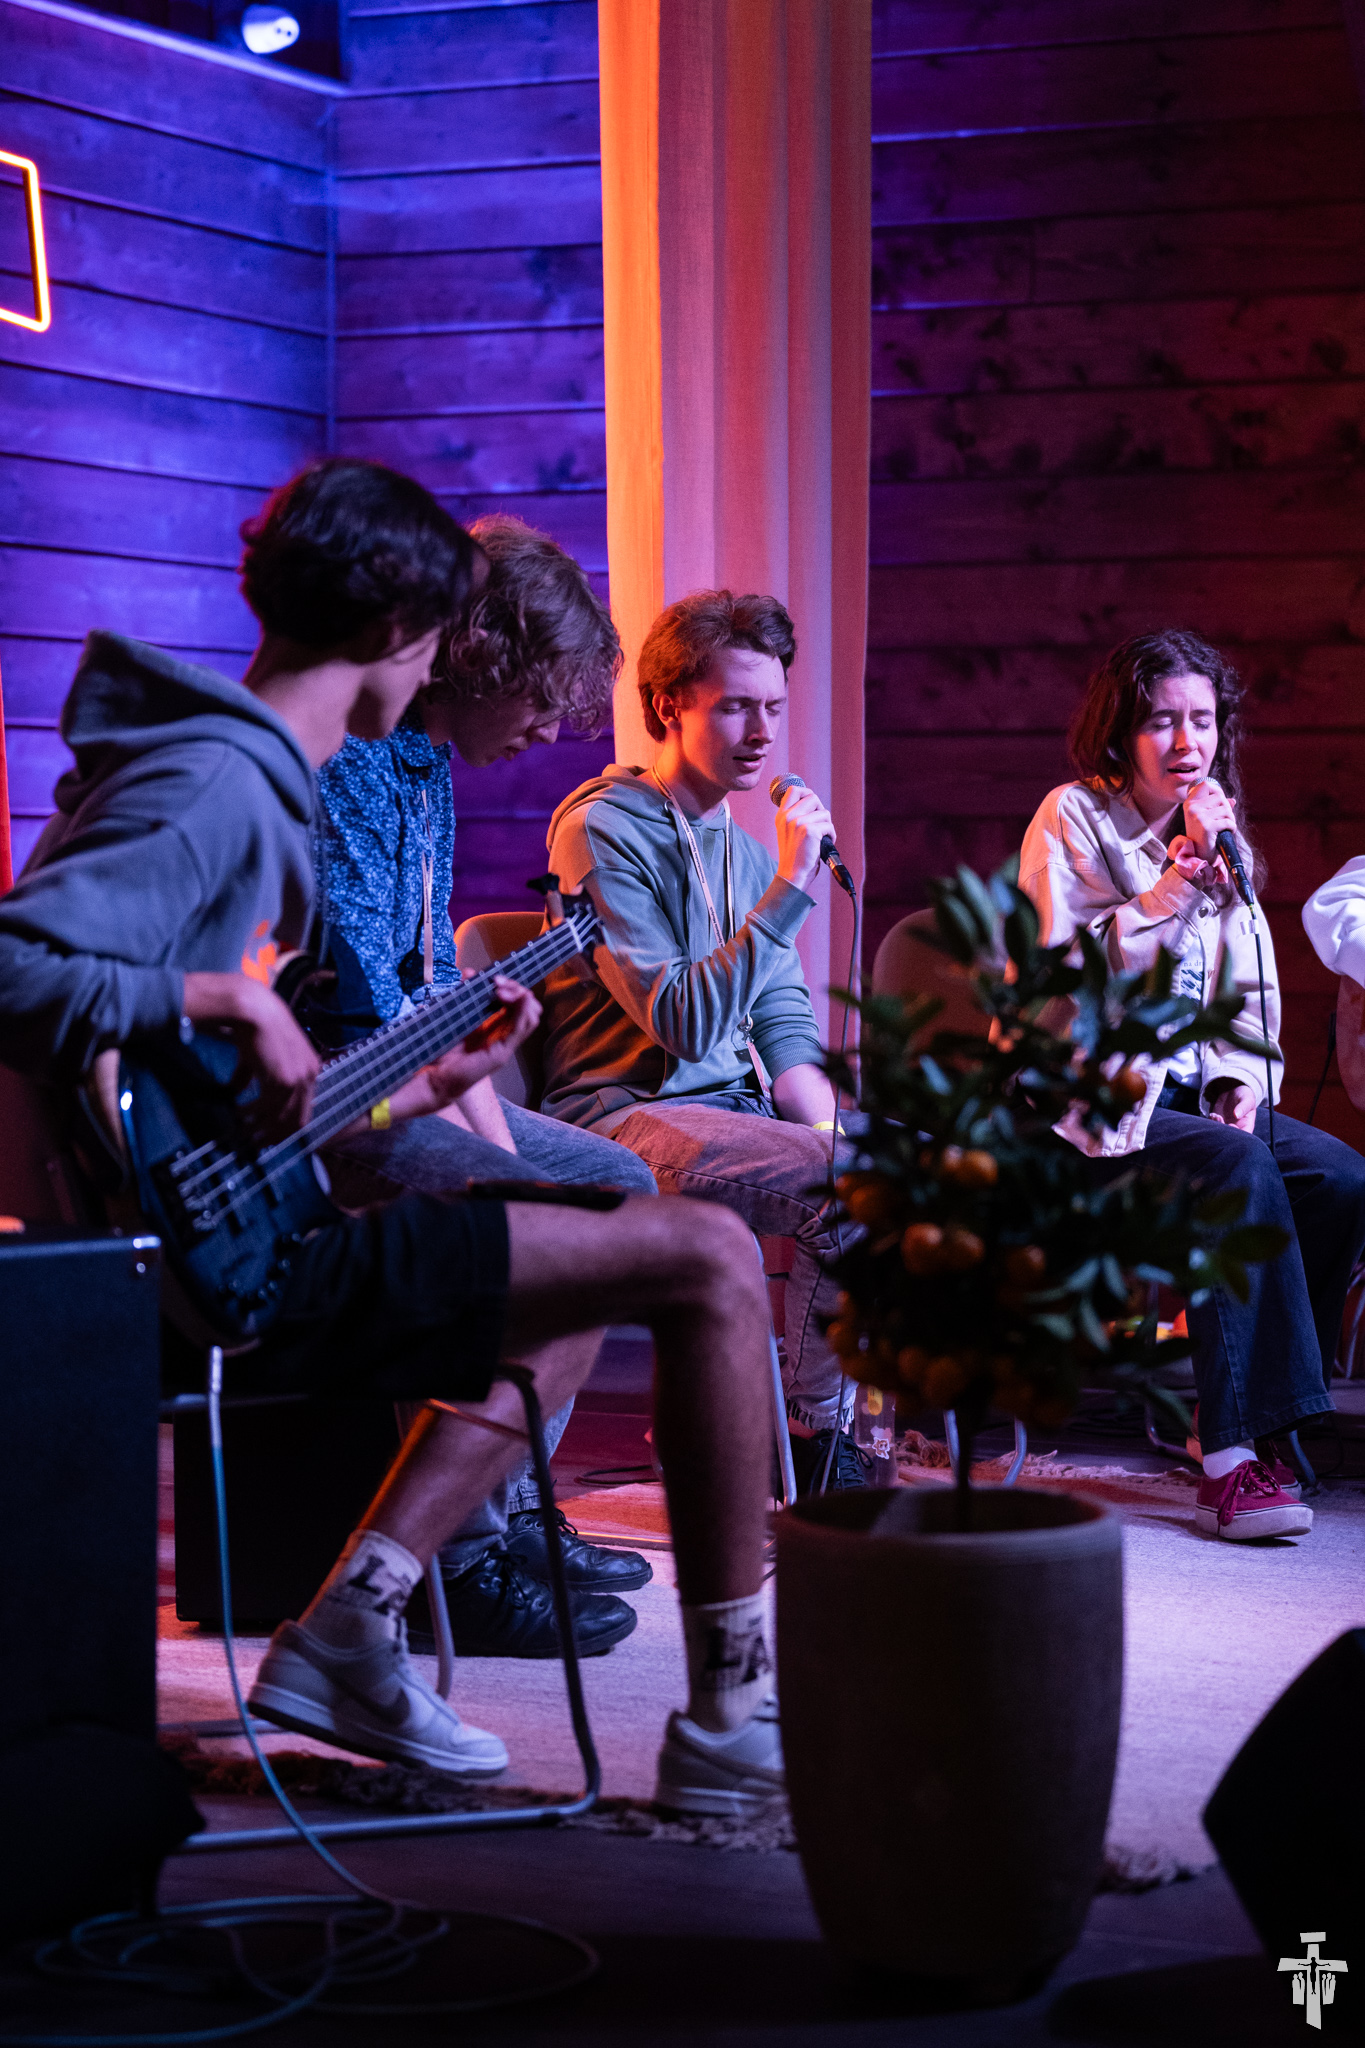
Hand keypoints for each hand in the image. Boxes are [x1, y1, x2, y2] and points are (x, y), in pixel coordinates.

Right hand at [181, 971, 319, 1139]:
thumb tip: (235, 1091)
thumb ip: (252, 1075)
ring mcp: (299, 1079)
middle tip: (254, 1143)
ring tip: (241, 1133)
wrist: (253, 1009)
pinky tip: (236, 1115)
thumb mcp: (258, 1055)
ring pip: (280, 1117)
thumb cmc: (255, 1026)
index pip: (303, 1107)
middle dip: (274, 1134)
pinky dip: (251, 1115)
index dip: (285, 1125)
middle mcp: (309, 1075)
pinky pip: (267, 1108)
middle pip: (296, 1119)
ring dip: (258, 1127)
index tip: (267, 1136)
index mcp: (310, 1068)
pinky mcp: (284, 1080)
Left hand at [387, 978, 541, 1122]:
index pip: (519, 1003)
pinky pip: (521, 1029)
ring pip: (531, 1017)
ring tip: (501, 990)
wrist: (434, 1077)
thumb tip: (469, 972)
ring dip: (521, 997)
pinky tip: (512, 998)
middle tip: (498, 983)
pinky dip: (522, 1011)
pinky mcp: (501, 1054)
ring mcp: (505, 1046)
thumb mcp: (455, 1015)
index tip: (494, 979)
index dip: (512, 987)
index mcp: (497, 1028)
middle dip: (518, 989)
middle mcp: (505, 1036)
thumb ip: (464, 995)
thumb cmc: (443, 1049)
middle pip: (529, 1008)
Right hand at [775, 784, 834, 893]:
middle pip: (813, 797)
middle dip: (821, 811)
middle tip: (819, 826)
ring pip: (824, 812)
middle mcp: (788, 816)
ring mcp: (797, 822)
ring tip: (822, 838)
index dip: (807, 793)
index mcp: (781, 816)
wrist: (792, 875)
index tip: (813, 805)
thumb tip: (814, 803)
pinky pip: (828, 825)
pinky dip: (831, 835)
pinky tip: (824, 843)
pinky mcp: (809, 830)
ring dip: (827, 825)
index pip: (794, 790)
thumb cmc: (794, 856)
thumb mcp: (788, 832)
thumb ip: (796, 816)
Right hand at [1182, 780, 1237, 865]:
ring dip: (1230, 819)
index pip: (1205, 785)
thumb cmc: (1204, 836)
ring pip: (1226, 809)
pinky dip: (1232, 828)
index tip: (1220, 801)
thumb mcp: (1207, 819)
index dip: (1217, 790)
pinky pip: (1228, 821)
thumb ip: (1217, 807)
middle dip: (1227, 808)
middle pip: (1219, 796)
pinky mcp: (1206, 826)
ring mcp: (1198, 817)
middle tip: (1225, 820)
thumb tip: (1232, 800)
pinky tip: (1226, 833)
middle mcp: (1192, 808)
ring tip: (1225, 828)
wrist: (1199, 856)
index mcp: (1189, 804)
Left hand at [1205, 1079, 1257, 1131]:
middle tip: (1220, 1119)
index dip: (1236, 1135)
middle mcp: (1237, 1128)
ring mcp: (1226, 1125)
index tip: (1231, 1125)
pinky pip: (1213, 1126)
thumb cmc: (1245, 1095)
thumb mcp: (1247, 1100)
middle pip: (1229, 1137)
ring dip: (1216, 1126)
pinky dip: (1211, 1122)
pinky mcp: (1217, 1121)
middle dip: (1223, 1131)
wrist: (1234, 1090)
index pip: (1243, 1136)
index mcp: (1247, 1125)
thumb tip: (1237, 1115)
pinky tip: (1213, 1114)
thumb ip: (1243, 1107)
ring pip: (1219, 1133)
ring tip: (1216, 1115)